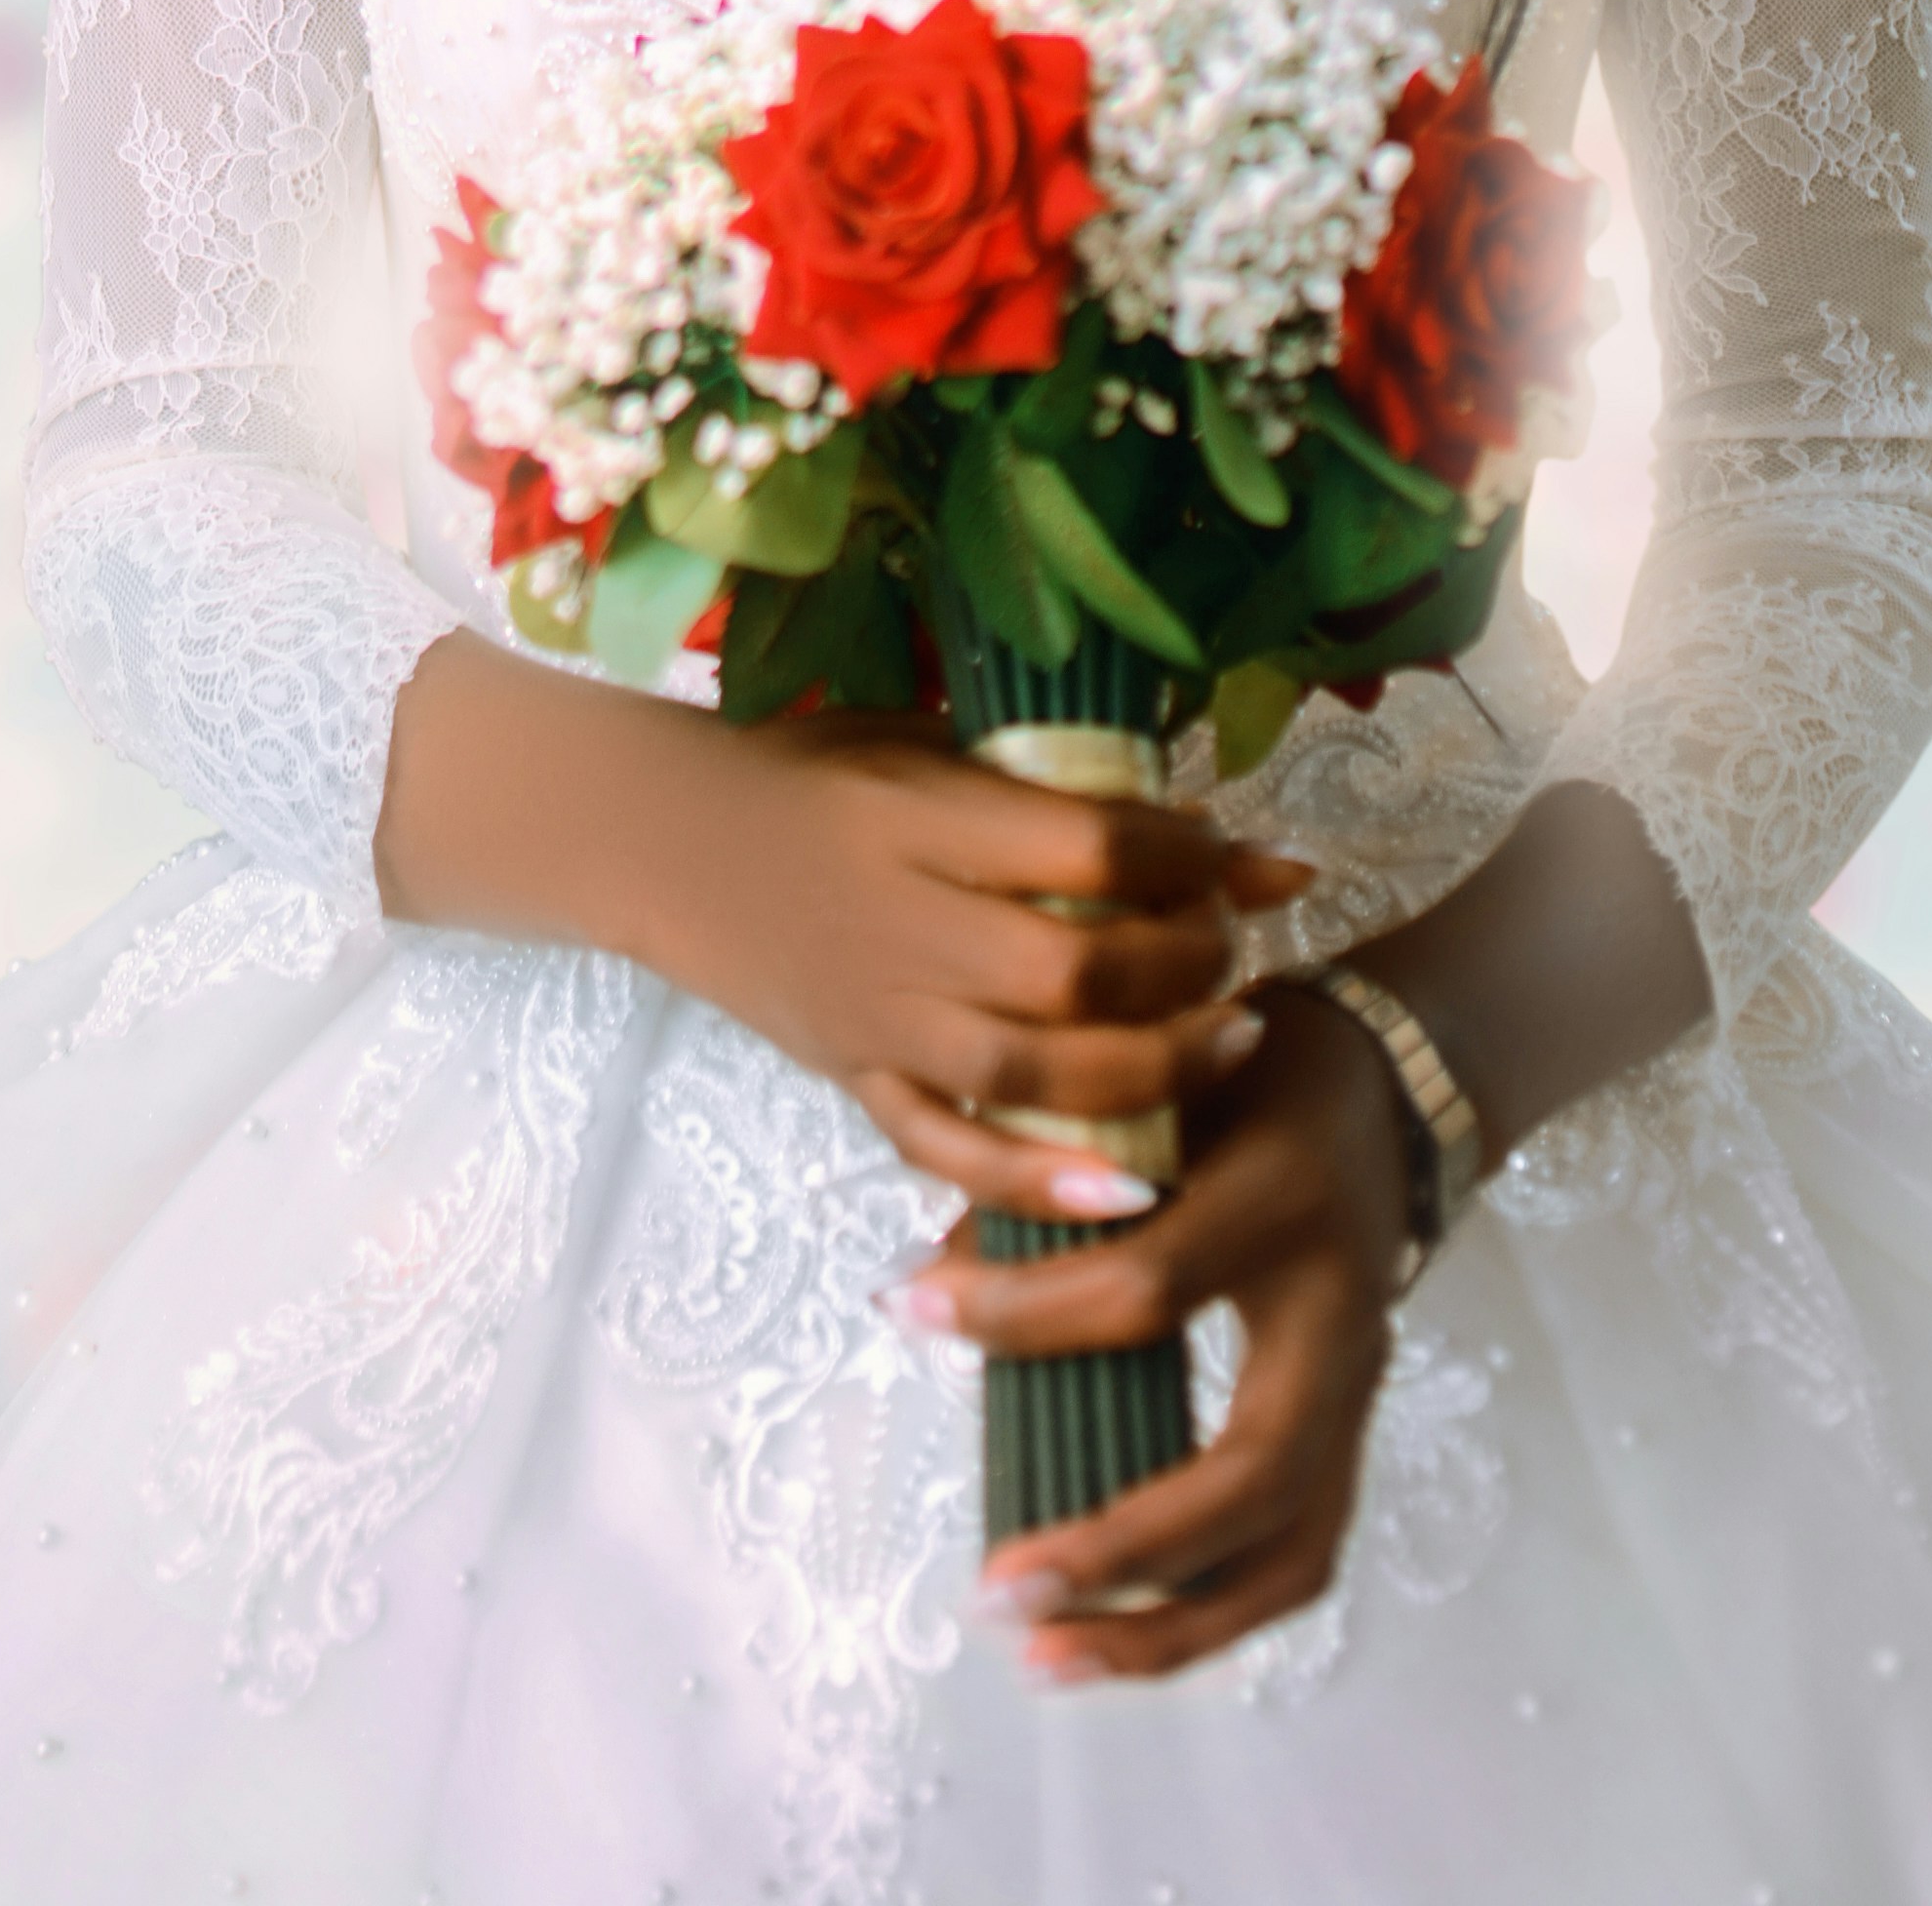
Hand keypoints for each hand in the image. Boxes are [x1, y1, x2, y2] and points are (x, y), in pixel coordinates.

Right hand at [649, 711, 1311, 1212]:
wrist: (668, 841)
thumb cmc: (820, 772)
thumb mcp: (936, 745)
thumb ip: (1078, 792)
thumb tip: (1263, 853)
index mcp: (916, 813)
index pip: (1083, 844)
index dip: (1180, 855)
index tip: (1221, 855)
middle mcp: (897, 921)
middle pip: (1068, 971)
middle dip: (1181, 969)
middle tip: (1230, 950)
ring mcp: (872, 1015)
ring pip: (1025, 1072)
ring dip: (1149, 1072)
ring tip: (1230, 1044)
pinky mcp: (855, 1078)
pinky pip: (949, 1151)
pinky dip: (1039, 1183)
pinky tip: (1129, 1188)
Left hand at [899, 978, 1418, 1680]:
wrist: (1389, 1086)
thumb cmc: (1245, 1075)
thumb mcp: (1154, 1086)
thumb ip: (1051, 1171)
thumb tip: (925, 1283)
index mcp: (1282, 1200)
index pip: (1149, 1286)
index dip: (1023, 1311)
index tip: (908, 1312)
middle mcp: (1341, 1311)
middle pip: (1249, 1472)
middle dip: (1120, 1549)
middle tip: (997, 1589)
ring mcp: (1362, 1387)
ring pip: (1290, 1555)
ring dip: (1169, 1628)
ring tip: (1047, 1659)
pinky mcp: (1354, 1435)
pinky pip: (1295, 1557)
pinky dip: (1208, 1616)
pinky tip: (1117, 1637)